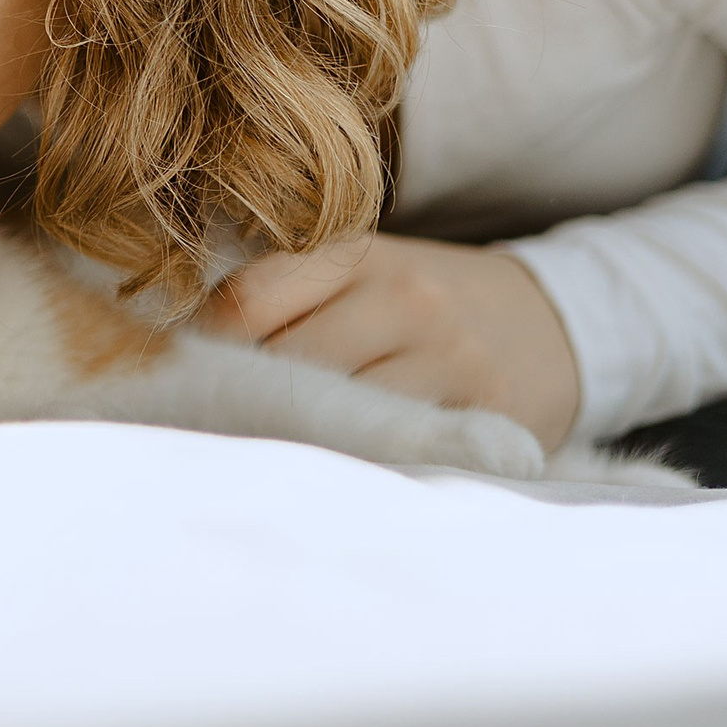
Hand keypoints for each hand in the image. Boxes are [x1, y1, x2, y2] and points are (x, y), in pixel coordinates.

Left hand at [193, 233, 581, 450]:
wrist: (548, 325)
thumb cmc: (420, 305)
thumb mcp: (360, 274)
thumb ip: (283, 298)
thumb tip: (179, 354)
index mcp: (357, 253)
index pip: (249, 300)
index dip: (204, 348)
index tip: (181, 380)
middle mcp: (405, 298)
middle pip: (288, 366)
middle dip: (241, 403)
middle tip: (208, 431)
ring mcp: (449, 359)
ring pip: (340, 418)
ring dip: (295, 443)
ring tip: (267, 458)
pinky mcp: (485, 417)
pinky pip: (397, 453)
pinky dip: (358, 466)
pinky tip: (335, 472)